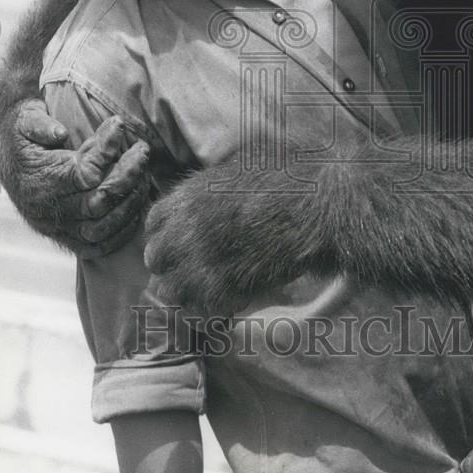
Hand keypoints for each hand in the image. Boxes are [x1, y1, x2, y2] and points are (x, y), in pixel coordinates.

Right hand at [13, 99, 150, 255]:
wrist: (7, 160)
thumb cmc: (24, 136)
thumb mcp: (25, 120)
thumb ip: (40, 124)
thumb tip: (60, 133)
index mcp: (41, 181)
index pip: (85, 173)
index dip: (107, 149)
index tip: (120, 124)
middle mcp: (50, 209)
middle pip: (99, 202)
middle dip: (128, 175)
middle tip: (142, 150)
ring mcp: (59, 227)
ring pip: (102, 226)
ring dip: (130, 203)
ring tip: (144, 175)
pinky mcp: (66, 238)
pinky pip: (98, 245)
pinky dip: (122, 231)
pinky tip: (136, 206)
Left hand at [144, 166, 329, 313]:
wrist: (321, 203)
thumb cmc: (291, 173)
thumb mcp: (242, 162)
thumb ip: (217, 180)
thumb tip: (215, 181)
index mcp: (187, 197)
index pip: (152, 224)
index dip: (167, 231)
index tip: (180, 237)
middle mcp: (185, 231)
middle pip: (156, 259)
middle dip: (172, 263)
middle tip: (195, 266)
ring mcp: (202, 264)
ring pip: (171, 291)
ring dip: (187, 291)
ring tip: (209, 289)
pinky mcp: (226, 290)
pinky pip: (202, 311)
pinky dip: (213, 310)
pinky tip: (231, 300)